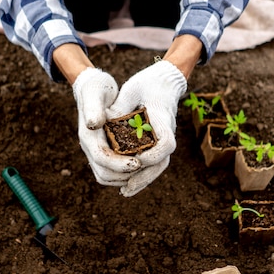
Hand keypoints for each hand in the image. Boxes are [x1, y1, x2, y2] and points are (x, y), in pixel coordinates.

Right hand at [72, 67, 141, 186]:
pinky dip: (124, 174)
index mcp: (88, 136)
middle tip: (145, 169)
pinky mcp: (103, 152)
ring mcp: (95, 151)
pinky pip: (111, 172)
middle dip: (124, 175)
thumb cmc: (96, 87)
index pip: (102, 158)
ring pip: (107, 176)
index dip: (120, 164)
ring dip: (125, 178)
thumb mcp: (95, 93)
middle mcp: (90, 147)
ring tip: (144, 170)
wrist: (92, 88)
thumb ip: (93, 108)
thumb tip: (94, 124)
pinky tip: (140, 167)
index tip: (139, 162)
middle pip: (104, 173)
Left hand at [109, 60, 186, 196]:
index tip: (138, 161)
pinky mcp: (158, 143)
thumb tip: (105, 123)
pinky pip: (153, 163)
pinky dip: (143, 175)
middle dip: (144, 176)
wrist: (165, 81)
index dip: (153, 155)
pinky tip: (128, 185)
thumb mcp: (131, 90)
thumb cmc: (147, 83)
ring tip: (125, 191)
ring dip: (143, 180)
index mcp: (162, 119)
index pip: (165, 144)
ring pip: (158, 165)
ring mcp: (164, 139)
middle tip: (127, 187)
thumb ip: (120, 107)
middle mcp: (167, 132)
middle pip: (162, 161)